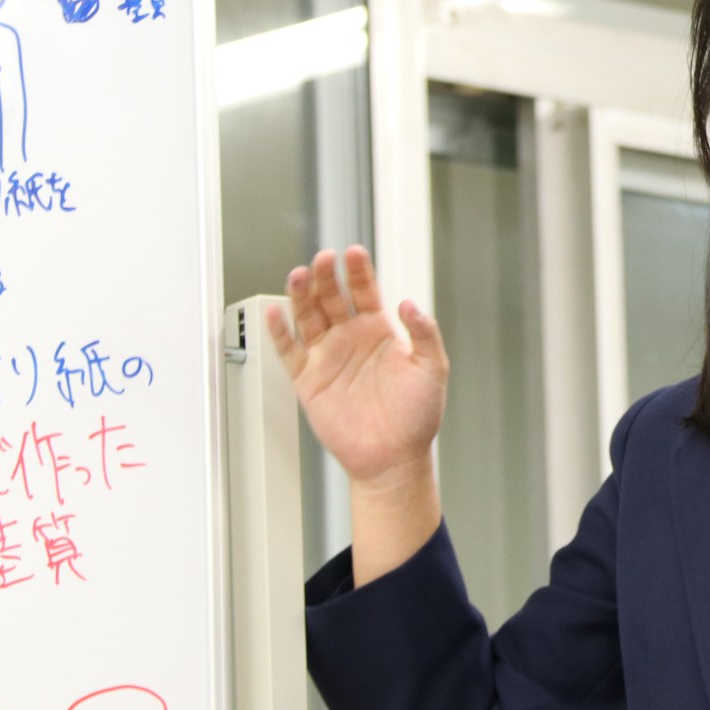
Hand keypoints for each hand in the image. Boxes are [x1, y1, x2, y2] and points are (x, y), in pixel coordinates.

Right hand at [265, 246, 447, 492]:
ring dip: (302, 295)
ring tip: (300, 274)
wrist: (394, 457)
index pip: (365, 292)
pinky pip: (289, 350)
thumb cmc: (417, 416)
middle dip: (327, 277)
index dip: (359, 272)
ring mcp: (328, 357)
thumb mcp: (432, 369)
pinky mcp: (309, 380)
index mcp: (380, 332)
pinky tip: (276, 311)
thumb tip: (409, 304)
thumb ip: (425, 334)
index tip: (354, 253)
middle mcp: (351, 339)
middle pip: (332, 298)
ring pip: (308, 317)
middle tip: (324, 259)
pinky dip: (280, 332)